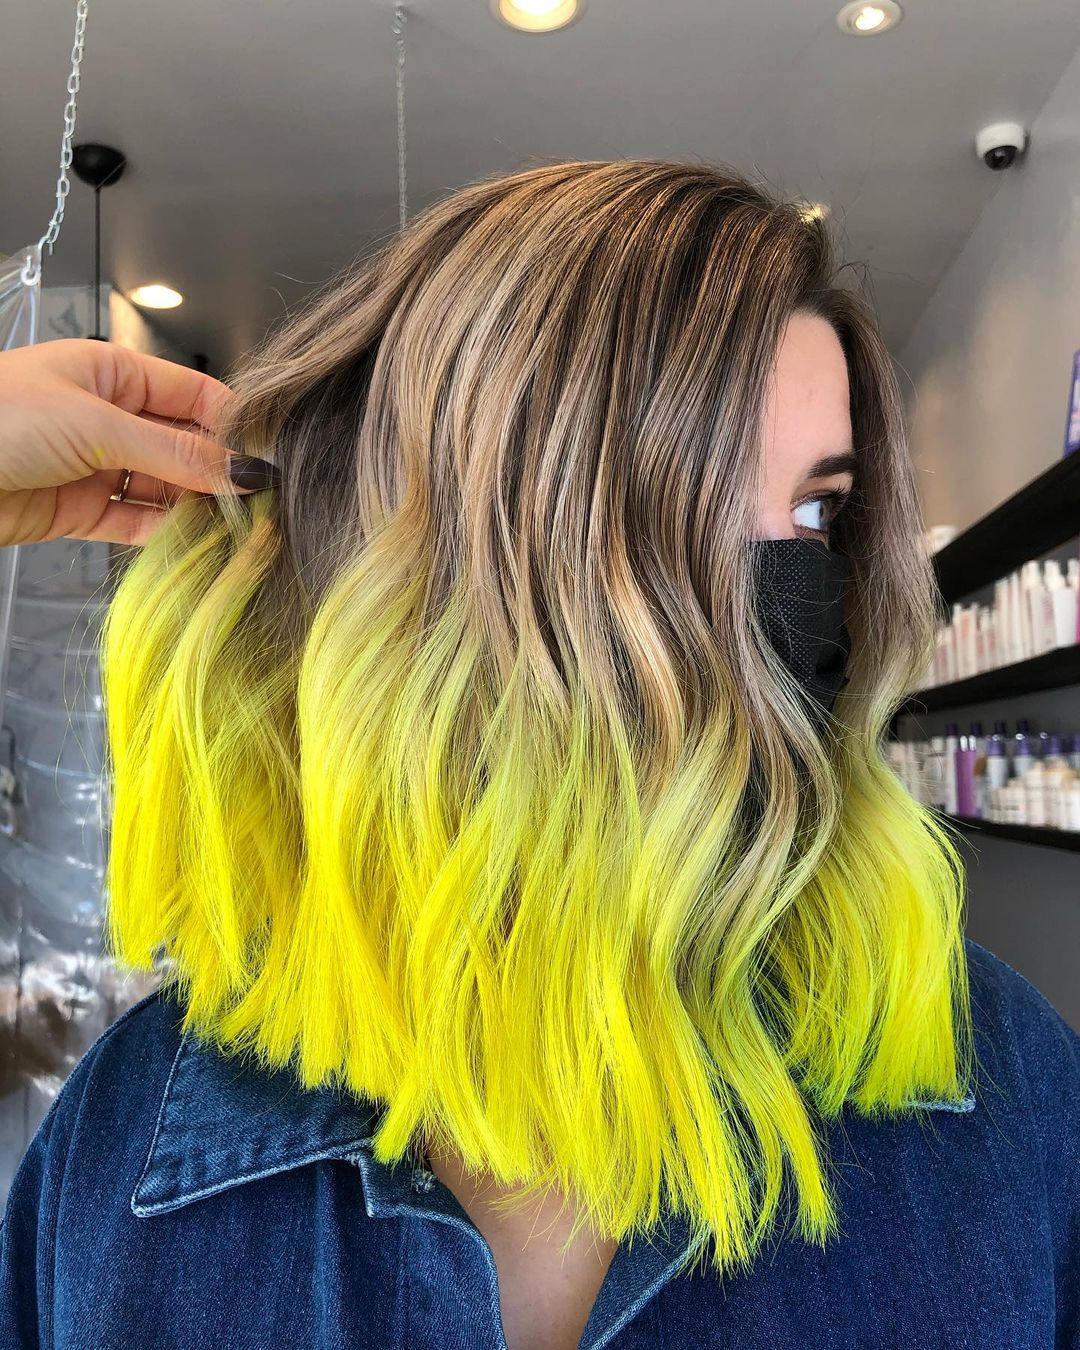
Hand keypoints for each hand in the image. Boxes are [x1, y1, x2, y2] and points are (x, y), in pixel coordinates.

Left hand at [0, 338, 275, 548]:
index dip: (234, 423)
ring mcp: (96, 465)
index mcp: (113, 373)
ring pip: (164, 487)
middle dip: (220, 470)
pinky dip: (165, 534)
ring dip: (196, 507)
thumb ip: (177, 451)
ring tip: (238, 528)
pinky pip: (136, 522)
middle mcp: (109, 416)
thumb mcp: (99, 424)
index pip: (194, 394)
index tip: (271, 457)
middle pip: (184, 443)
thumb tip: (246, 469)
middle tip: (264, 502)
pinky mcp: (81, 511)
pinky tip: (195, 543)